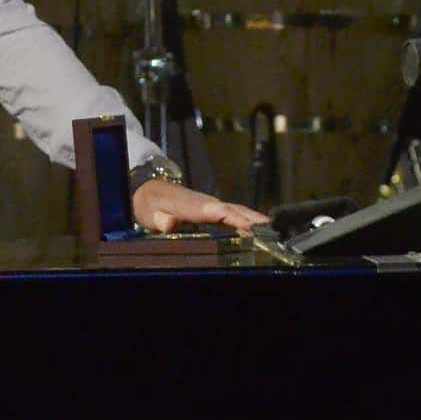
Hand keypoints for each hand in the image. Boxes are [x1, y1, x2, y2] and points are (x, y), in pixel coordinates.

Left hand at [133, 178, 267, 234]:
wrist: (146, 188)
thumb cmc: (148, 203)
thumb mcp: (148, 212)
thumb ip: (159, 219)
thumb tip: (168, 224)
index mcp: (193, 205)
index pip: (218, 212)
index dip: (235, 218)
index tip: (251, 227)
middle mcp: (206, 203)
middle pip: (234, 209)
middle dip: (253, 219)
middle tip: (273, 231)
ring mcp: (210, 204)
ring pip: (237, 209)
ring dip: (254, 218)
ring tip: (273, 231)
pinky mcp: (212, 208)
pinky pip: (233, 212)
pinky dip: (248, 218)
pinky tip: (259, 227)